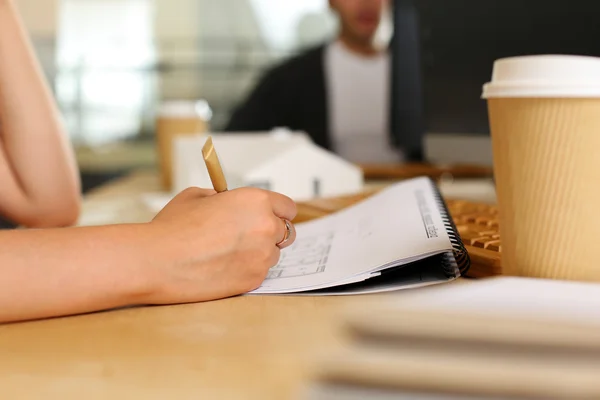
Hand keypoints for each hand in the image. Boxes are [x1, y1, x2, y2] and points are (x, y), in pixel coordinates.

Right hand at [143, 186, 296, 303]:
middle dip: (271, 233)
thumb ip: (222, 198)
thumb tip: (228, 203)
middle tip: (249, 236)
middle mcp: (265, 227)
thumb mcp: (196, 197)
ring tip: (228, 253)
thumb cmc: (172, 229)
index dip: (278, 212)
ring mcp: (262, 256)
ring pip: (273, 254)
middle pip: (286, 232)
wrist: (157, 261)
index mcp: (255, 201)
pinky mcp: (254, 279)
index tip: (271, 216)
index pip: (287, 207)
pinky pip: (259, 273)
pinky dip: (247, 270)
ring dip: (258, 253)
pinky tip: (222, 267)